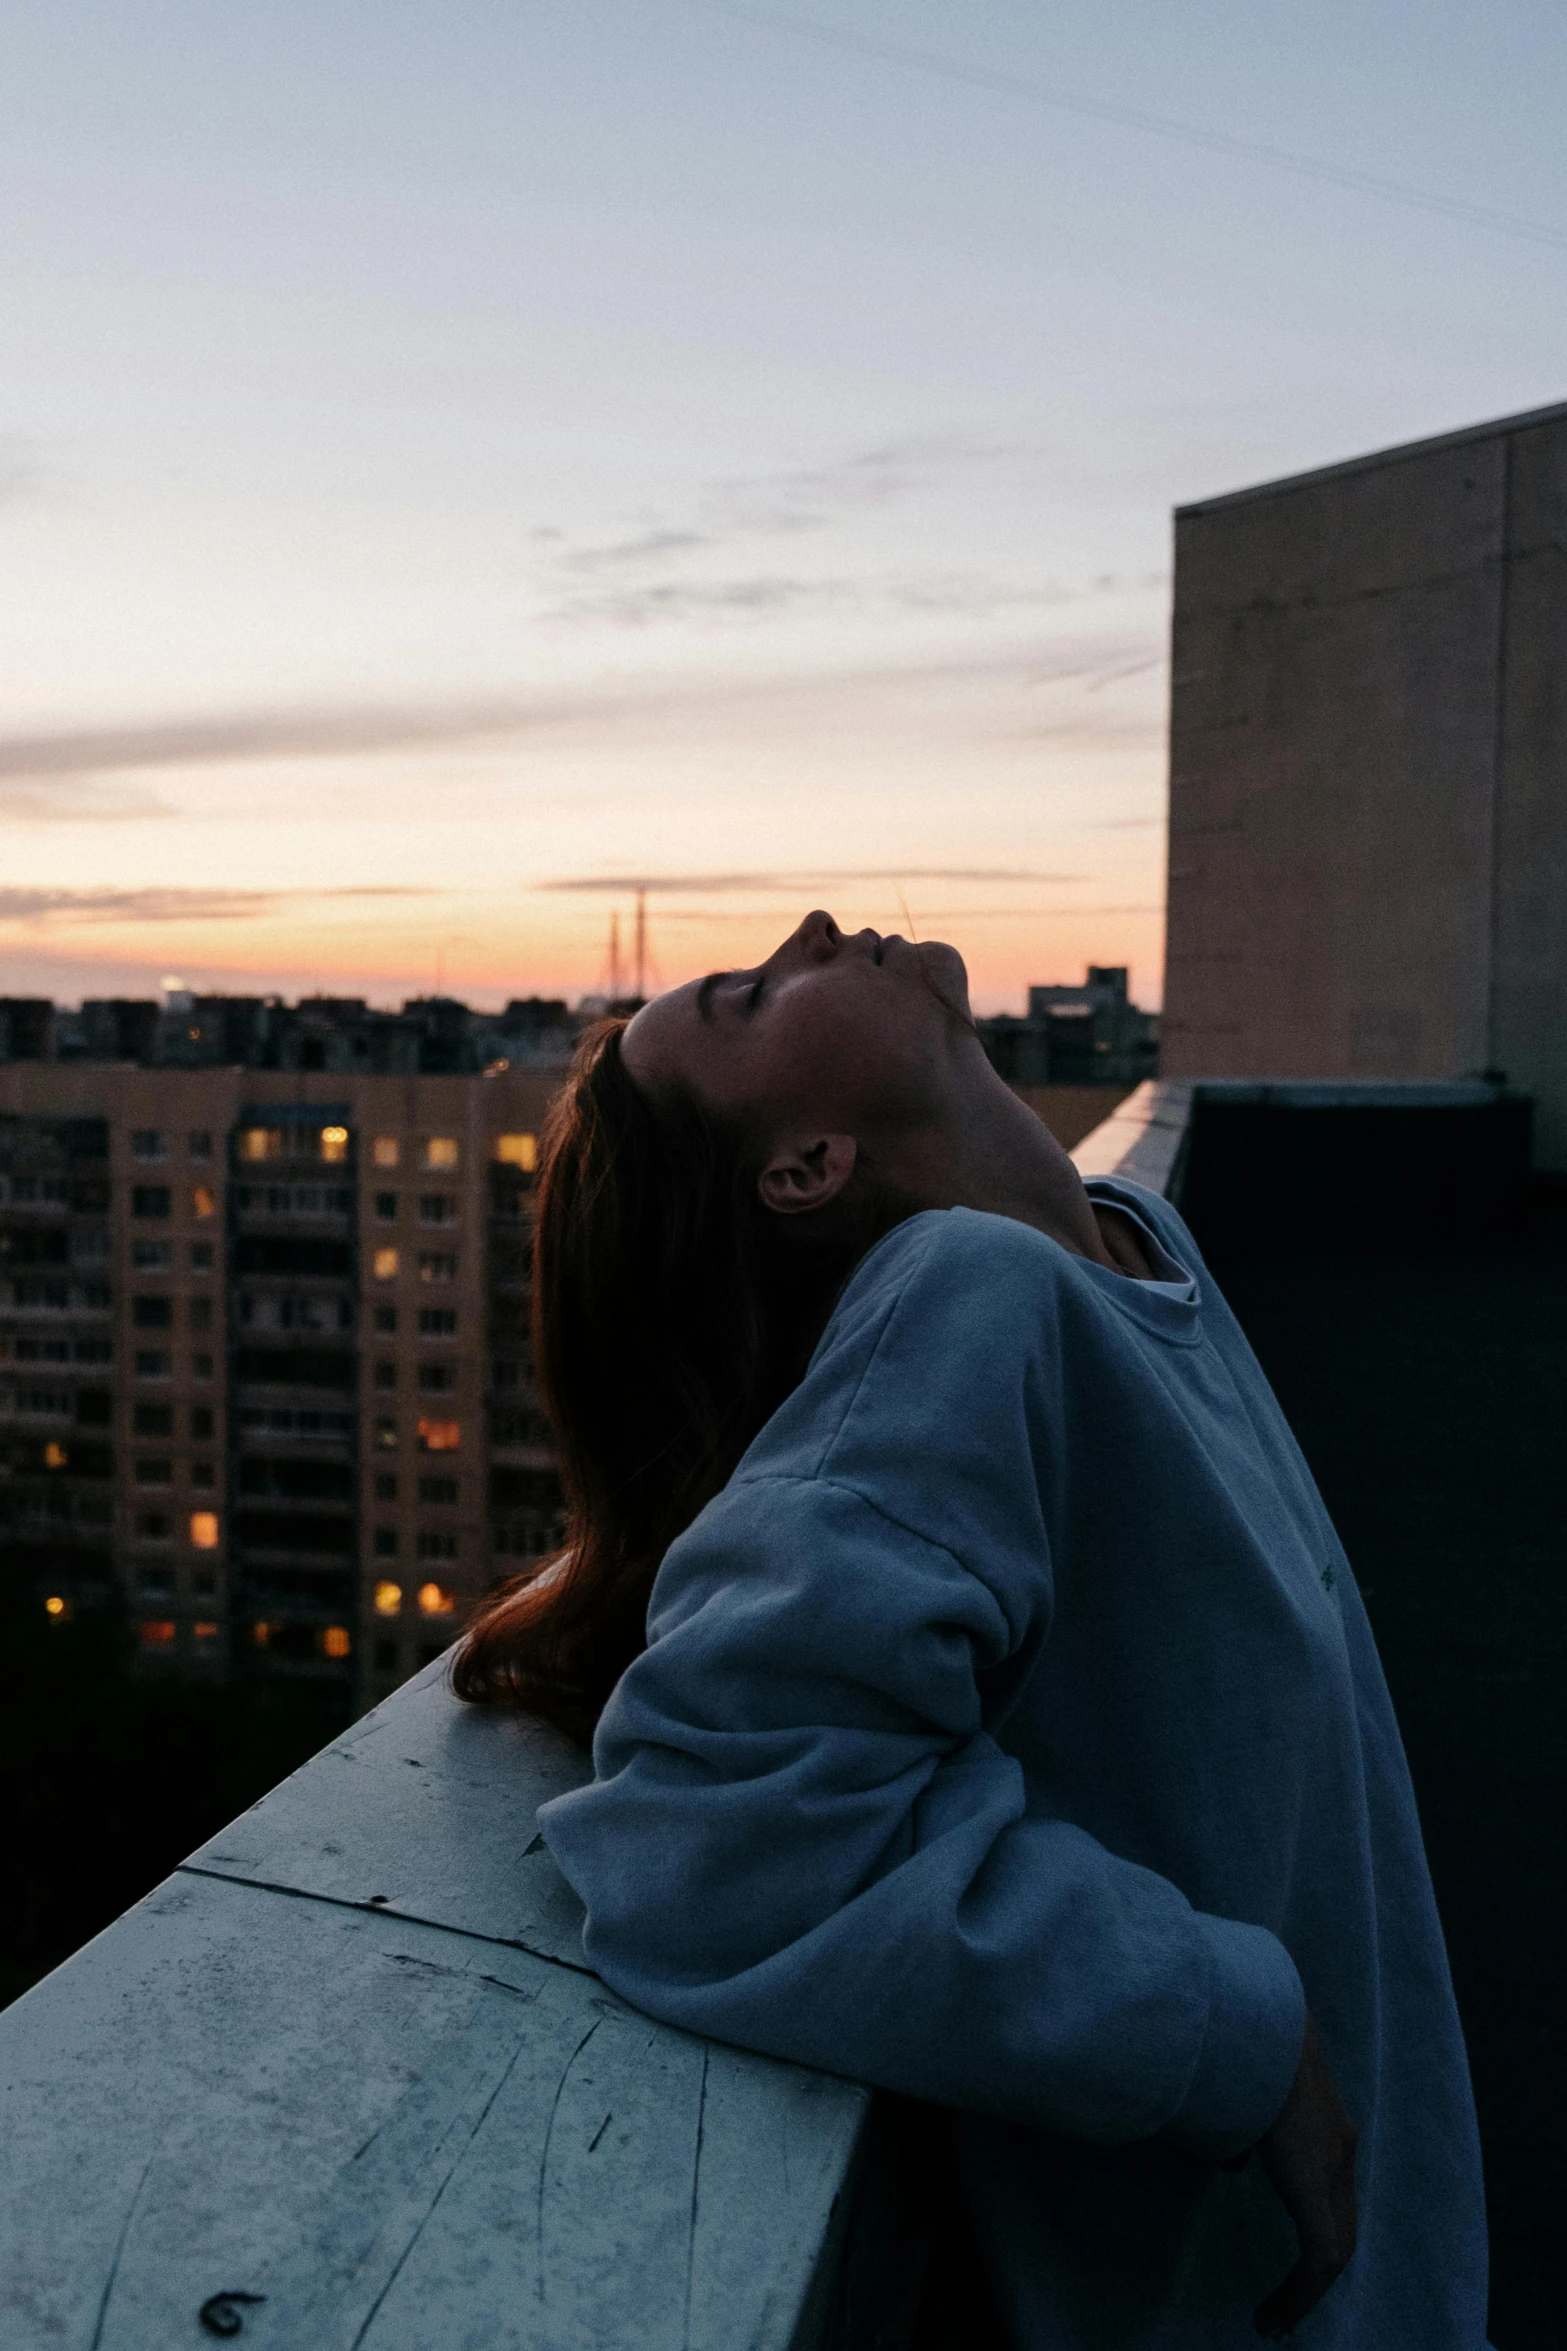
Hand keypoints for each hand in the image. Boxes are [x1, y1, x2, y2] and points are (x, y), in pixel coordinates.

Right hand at [1253, 2014, 1357, 2338]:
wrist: (1256, 2016)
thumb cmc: (1239, 2040)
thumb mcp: (1245, 2087)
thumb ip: (1244, 2128)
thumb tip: (1234, 2165)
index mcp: (1329, 2123)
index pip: (1333, 2193)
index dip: (1314, 2233)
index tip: (1290, 2265)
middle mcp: (1341, 2148)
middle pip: (1341, 2228)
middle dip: (1313, 2274)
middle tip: (1282, 2309)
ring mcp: (1334, 2165)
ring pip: (1333, 2248)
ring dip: (1305, 2290)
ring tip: (1274, 2321)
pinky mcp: (1316, 2185)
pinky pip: (1319, 2255)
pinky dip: (1299, 2291)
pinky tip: (1273, 2315)